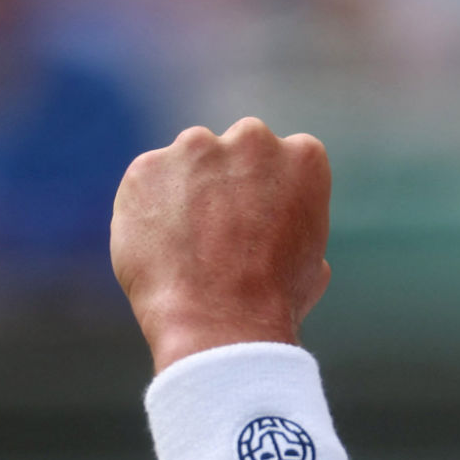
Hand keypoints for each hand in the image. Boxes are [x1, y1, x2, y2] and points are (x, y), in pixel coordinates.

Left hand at [111, 118, 332, 373]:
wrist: (220, 320)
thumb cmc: (275, 300)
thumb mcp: (313, 262)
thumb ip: (298, 226)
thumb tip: (283, 235)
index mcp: (303, 156)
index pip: (284, 156)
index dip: (268, 192)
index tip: (258, 221)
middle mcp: (252, 138)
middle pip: (235, 149)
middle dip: (228, 180)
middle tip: (219, 230)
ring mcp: (196, 148)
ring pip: (188, 162)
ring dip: (186, 190)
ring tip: (186, 244)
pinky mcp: (147, 166)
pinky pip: (147, 182)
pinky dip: (147, 208)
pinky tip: (159, 248)